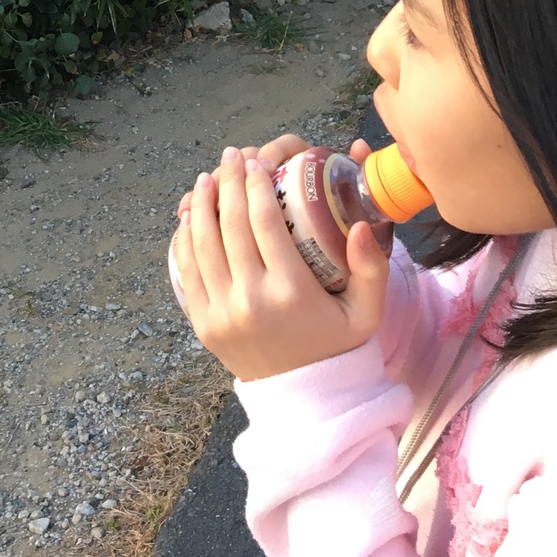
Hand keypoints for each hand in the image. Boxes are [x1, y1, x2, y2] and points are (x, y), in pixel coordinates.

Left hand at [172, 148, 390, 380]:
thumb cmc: (336, 344)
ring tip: (208, 177)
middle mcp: (252, 300)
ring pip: (202, 244)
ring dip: (201, 204)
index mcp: (291, 292)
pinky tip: (191, 215)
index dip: (256, 185)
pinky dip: (184, 238)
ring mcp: (222, 313)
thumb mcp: (367, 312)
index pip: (265, 223)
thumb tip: (361, 226)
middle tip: (231, 156)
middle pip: (231, 226)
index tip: (255, 163)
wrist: (303, 399)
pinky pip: (187, 271)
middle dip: (228, 183)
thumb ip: (372, 267)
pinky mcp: (203, 324)